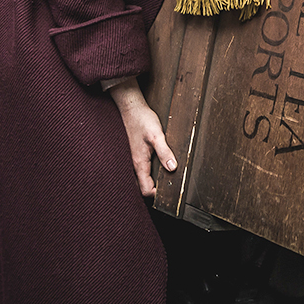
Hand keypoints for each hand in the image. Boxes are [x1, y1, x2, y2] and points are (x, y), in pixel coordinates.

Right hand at [108, 79, 176, 195]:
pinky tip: (157, 167)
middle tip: (167, 188)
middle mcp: (133, 164)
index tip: (168, 191)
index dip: (156, 195)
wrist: (131, 108)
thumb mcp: (157, 136)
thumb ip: (164, 152)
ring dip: (150, 182)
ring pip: (139, 179)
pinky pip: (139, 170)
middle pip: (141, 187)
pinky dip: (147, 173)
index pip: (145, 190)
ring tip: (164, 179)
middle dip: (153, 191)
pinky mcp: (134, 153)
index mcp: (139, 163)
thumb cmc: (142, 120)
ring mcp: (133, 159)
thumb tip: (173, 168)